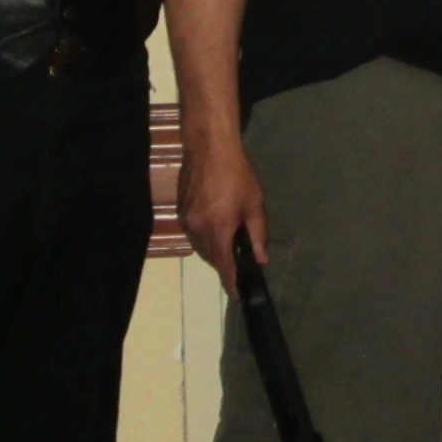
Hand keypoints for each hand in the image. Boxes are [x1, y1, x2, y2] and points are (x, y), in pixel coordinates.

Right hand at [180, 128, 269, 282]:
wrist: (209, 147)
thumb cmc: (237, 174)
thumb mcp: (254, 203)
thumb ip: (257, 234)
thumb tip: (260, 258)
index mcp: (218, 230)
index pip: (224, 266)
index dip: (232, 283)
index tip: (239, 295)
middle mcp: (198, 230)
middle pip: (210, 258)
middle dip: (223, 264)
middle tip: (239, 262)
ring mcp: (186, 220)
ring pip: (199, 247)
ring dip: (213, 250)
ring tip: (228, 243)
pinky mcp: (180, 210)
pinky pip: (192, 233)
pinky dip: (203, 237)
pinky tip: (215, 226)